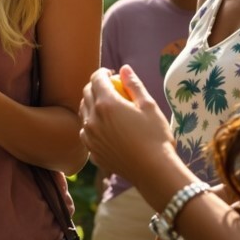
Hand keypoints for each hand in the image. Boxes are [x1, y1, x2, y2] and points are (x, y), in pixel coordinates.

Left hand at [78, 65, 177, 184]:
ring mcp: (90, 137)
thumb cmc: (156, 136)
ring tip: (107, 106)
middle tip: (110, 87)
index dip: (103, 72)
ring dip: (91, 104)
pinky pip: (86, 132)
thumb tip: (124, 68)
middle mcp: (93, 119)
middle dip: (96, 86)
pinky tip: (105, 128)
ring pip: (83, 112)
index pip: (96, 79)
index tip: (112, 74)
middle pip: (86, 94)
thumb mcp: (149, 106)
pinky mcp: (92, 152)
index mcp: (106, 104)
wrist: (154, 171)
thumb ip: (134, 84)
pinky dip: (92, 125)